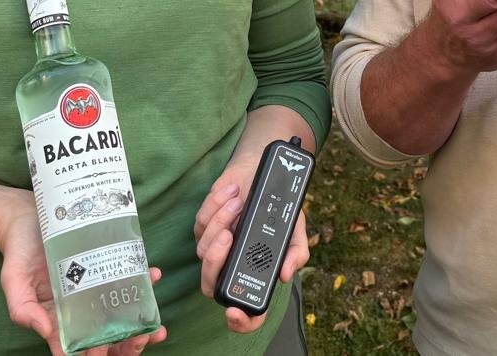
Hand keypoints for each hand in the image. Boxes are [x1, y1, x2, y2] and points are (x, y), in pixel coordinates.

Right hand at [0, 192, 168, 354]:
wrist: (26, 218)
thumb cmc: (19, 252)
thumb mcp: (13, 280)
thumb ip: (22, 309)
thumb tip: (45, 332)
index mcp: (57, 320)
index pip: (78, 351)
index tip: (105, 351)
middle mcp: (79, 310)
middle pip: (107, 340)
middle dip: (128, 346)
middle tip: (143, 337)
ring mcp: (94, 290)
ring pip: (122, 318)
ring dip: (142, 326)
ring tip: (156, 325)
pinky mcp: (104, 268)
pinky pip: (127, 281)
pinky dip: (144, 284)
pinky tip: (153, 275)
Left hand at [193, 156, 307, 333]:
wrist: (262, 174)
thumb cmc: (278, 209)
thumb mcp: (293, 232)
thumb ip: (295, 254)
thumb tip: (285, 274)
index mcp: (253, 275)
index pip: (245, 311)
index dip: (240, 321)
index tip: (235, 313)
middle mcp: (230, 267)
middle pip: (210, 283)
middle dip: (215, 261)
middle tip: (228, 236)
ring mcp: (214, 248)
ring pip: (203, 248)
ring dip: (221, 221)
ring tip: (240, 203)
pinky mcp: (202, 227)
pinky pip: (201, 222)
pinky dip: (216, 205)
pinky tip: (232, 193)